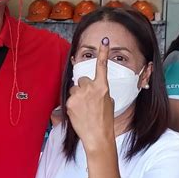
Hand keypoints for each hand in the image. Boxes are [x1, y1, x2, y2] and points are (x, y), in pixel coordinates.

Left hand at [66, 37, 113, 152]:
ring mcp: (79, 94)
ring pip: (75, 88)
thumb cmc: (104, 121)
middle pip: (82, 79)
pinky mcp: (70, 101)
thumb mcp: (108, 102)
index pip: (102, 66)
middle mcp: (90, 88)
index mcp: (103, 87)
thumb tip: (94, 88)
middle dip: (84, 87)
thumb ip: (100, 91)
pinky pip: (70, 97)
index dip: (103, 52)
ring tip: (84, 109)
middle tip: (88, 101)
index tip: (104, 40)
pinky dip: (73, 103)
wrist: (97, 136)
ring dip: (78, 95)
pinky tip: (79, 113)